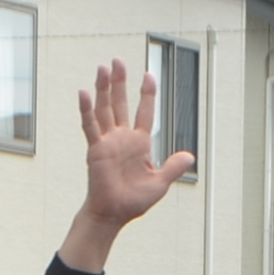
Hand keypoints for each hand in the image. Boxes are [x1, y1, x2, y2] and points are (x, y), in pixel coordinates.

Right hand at [60, 60, 189, 271]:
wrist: (114, 213)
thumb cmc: (134, 200)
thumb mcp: (160, 182)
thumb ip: (173, 167)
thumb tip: (189, 155)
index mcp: (140, 142)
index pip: (145, 111)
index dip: (147, 93)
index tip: (148, 75)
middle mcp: (122, 138)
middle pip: (121, 103)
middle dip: (119, 82)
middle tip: (118, 61)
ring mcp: (108, 141)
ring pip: (105, 109)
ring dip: (103, 88)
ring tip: (102, 68)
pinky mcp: (95, 149)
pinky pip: (90, 126)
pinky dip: (87, 110)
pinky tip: (84, 93)